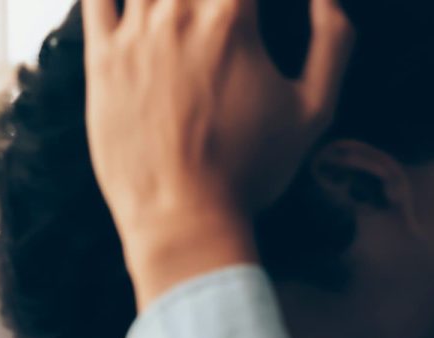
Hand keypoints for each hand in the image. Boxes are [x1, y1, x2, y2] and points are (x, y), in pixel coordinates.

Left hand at [82, 0, 352, 304]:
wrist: (180, 219)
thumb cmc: (250, 171)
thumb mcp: (314, 109)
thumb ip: (332, 39)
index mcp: (233, 17)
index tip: (255, 8)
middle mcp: (179, 13)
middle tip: (222, 13)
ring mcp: (134, 35)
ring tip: (184, 11)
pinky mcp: (100, 61)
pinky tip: (135, 3)